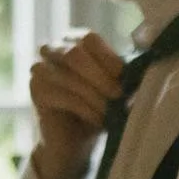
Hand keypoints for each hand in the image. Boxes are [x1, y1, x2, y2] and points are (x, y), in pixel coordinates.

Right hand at [29, 31, 123, 178]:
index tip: (125, 77)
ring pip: (70, 77)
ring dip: (96, 96)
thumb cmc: (96, 106)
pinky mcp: (36, 91)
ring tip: (111, 112)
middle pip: (75, 53)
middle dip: (101, 77)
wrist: (74, 139)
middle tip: (119, 96)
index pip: (89, 39)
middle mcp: (53, 48)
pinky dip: (86, 109)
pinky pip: (64, 96)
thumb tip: (142, 66)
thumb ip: (120, 72)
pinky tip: (99, 119)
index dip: (108, 58)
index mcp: (74, 40)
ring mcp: (40, 69)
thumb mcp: (111, 84)